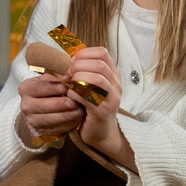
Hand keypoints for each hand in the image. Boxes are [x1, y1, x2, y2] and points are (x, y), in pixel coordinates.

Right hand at [17, 72, 83, 145]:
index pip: (38, 88)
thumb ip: (59, 80)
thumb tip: (69, 78)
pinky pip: (55, 129)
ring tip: (79, 111)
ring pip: (49, 119)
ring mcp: (32, 120)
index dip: (53, 88)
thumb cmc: (48, 90)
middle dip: (59, 104)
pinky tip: (77, 120)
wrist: (41, 108)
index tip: (66, 87)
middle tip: (74, 102)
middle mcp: (26, 105)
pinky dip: (68, 125)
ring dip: (66, 116)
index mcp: (26, 89)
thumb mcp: (50, 81)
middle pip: (42, 105)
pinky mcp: (41, 130)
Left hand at [68, 47, 128, 161]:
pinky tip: (71, 97)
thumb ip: (84, 71)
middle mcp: (115, 86)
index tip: (73, 62)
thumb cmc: (91, 107)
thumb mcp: (90, 85)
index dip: (85, 54)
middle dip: (79, 66)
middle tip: (69, 75)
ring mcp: (111, 99)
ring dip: (78, 79)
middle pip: (99, 65)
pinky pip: (88, 96)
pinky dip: (75, 94)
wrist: (101, 133)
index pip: (103, 53)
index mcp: (112, 76)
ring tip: (71, 85)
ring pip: (96, 79)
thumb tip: (71, 59)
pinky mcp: (103, 111)